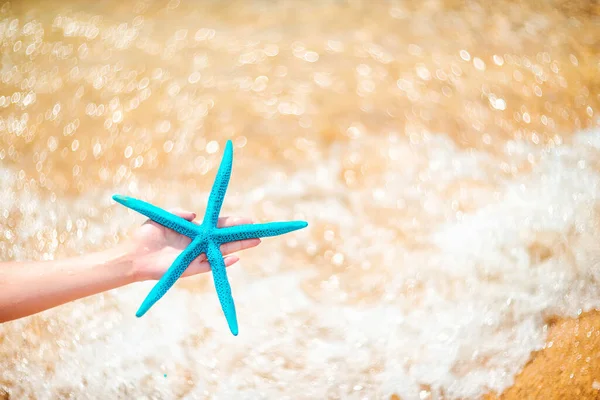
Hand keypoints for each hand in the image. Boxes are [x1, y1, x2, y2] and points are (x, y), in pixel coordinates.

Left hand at [125, 208, 260, 281]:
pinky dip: (223, 262)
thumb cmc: (146, 236)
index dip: (232, 223)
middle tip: (258, 230)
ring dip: (239, 247)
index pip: (218, 226)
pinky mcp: (191, 269)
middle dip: (241, 235)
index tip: (247, 220)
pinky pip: (211, 266)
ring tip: (256, 241)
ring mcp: (197, 257)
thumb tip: (196, 215)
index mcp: (194, 232)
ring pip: (223, 251)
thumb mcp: (164, 218)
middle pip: (225, 238)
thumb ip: (179, 214)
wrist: (134, 256)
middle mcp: (199, 244)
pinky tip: (236, 258)